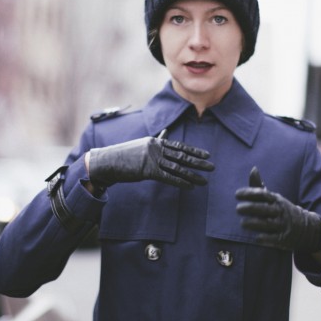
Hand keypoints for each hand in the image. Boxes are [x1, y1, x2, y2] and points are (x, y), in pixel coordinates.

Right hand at [88, 136, 214, 188]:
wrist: (108, 161)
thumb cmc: (124, 155)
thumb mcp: (142, 145)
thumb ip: (156, 141)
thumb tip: (166, 134)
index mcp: (155, 141)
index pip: (179, 146)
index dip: (194, 151)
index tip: (207, 154)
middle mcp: (156, 148)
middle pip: (182, 156)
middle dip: (198, 162)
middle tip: (212, 167)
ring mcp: (152, 159)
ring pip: (177, 168)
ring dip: (193, 175)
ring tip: (204, 181)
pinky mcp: (148, 171)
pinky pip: (168, 177)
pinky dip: (181, 182)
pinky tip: (190, 186)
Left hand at [236, 167, 320, 252]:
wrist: (306, 228)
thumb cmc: (281, 210)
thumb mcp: (273, 197)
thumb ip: (260, 186)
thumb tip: (253, 169)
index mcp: (276, 200)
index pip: (262, 194)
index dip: (249, 193)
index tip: (237, 194)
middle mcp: (280, 211)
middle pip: (264, 208)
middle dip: (250, 208)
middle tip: (238, 209)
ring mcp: (283, 225)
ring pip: (267, 223)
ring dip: (254, 223)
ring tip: (243, 223)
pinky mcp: (284, 239)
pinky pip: (274, 239)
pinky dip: (265, 238)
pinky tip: (256, 238)